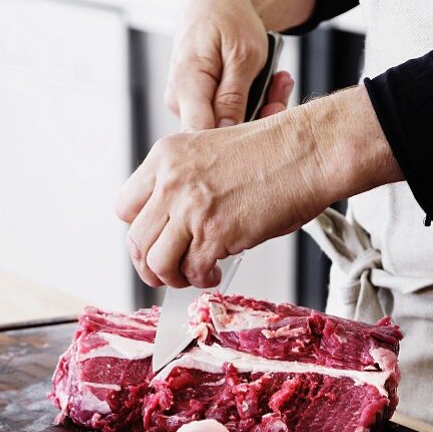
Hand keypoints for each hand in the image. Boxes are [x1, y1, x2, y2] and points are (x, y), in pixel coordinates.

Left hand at [116, 86, 403, 288]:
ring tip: (190, 275)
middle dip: (149, 264)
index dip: (140, 230)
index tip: (154, 240)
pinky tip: (214, 272)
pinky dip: (202, 279)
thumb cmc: (271, 153)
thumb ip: (183, 183)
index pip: (125, 206)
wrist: (306, 152)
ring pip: (156, 262)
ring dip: (171, 277)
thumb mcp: (209, 153)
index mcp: (166, 157)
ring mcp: (191, 208)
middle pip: (135, 239)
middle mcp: (171, 181)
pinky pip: (193, 270)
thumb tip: (172, 224)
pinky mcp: (215, 232)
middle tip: (166, 270)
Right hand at [165, 0, 316, 130]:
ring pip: (228, 125)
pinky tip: (272, 81)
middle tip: (283, 90)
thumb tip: (225, 132)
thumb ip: (233, 98)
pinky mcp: (201, 103)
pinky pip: (229, 114)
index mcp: (185, 87)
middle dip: (258, 118)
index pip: (200, 137)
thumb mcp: (242, 55)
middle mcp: (181, 101)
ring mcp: (190, 104)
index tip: (263, 132)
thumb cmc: (228, 15)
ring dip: (262, 106)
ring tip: (281, 79)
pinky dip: (255, 101)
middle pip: (218, 134)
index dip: (232, 144)